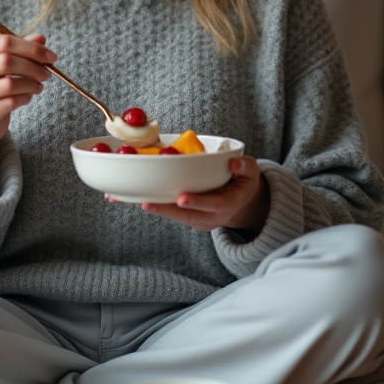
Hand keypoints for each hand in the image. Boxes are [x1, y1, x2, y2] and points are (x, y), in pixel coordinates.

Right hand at [0, 33, 54, 192]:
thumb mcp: (5, 65)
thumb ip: (22, 49)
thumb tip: (41, 38)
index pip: (5, 42)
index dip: (32, 48)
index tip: (50, 56)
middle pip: (6, 61)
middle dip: (33, 66)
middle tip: (47, 73)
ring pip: (10, 84)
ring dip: (31, 84)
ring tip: (39, 86)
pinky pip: (12, 102)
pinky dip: (26, 98)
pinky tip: (28, 97)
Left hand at [120, 156, 269, 234]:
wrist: (242, 206)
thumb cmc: (244, 184)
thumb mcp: (252, 173)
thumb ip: (246, 167)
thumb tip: (235, 162)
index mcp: (229, 204)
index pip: (213, 204)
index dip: (197, 202)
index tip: (182, 198)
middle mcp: (212, 217)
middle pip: (187, 216)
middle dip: (166, 210)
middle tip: (146, 203)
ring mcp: (199, 221)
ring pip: (174, 216)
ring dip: (154, 208)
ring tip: (132, 200)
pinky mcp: (188, 219)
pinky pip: (170, 213)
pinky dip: (153, 205)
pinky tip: (133, 198)